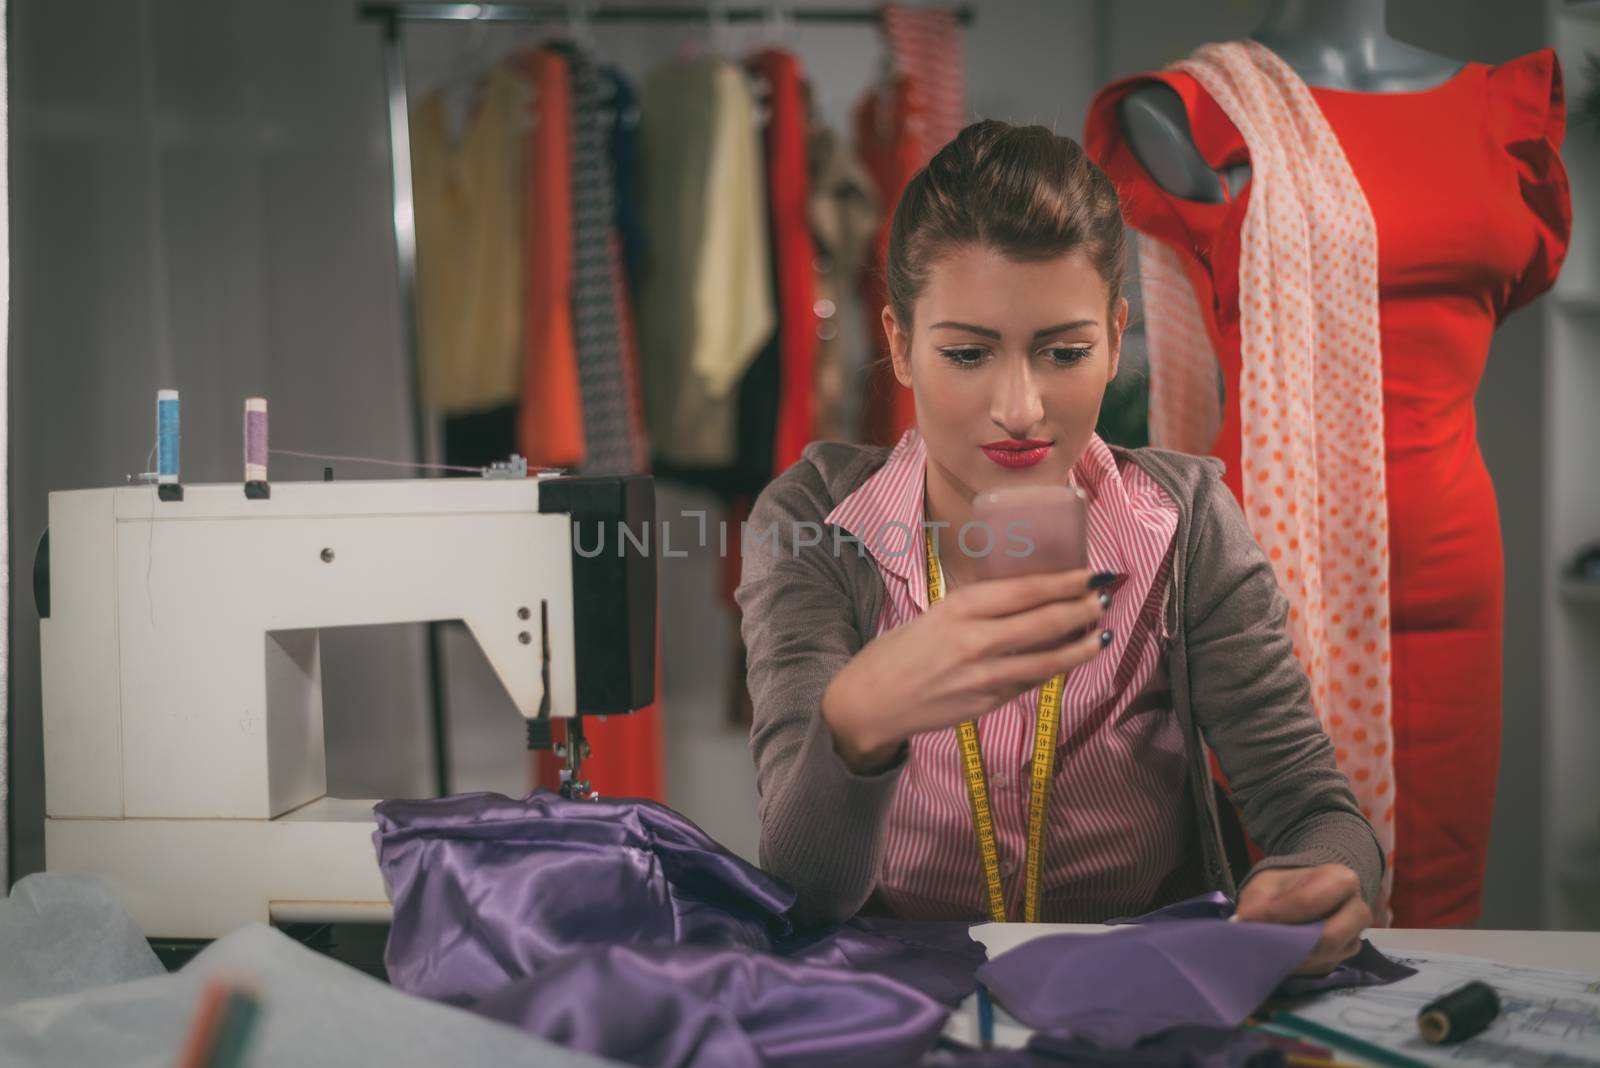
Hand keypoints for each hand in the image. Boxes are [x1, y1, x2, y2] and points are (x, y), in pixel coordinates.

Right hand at [823, 568, 1110, 769]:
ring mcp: (983, 676)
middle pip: (1043, 622)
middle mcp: (974, 640)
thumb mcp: (935, 616)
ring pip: (1047, 660)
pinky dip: (1054, 669)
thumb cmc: (899, 653)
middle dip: (1081, 608)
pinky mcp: (986, 703)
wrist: (870, 702)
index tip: (1090, 574)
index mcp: (959, 608)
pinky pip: (1029, 683)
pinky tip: (1070, 660)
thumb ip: (977, 609)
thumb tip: (1025, 596)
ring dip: (1080, 646)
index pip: (1025, 591)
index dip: (1064, 582)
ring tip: (1102, 634)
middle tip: (1105, 597)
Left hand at [1234, 864, 1370, 975]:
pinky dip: (1298, 965)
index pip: (1309, 902)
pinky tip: (1282, 956)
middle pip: (1329, 938)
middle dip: (1292, 943)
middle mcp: (1358, 910)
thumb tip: (1243, 924)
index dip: (1277, 913)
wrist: (1305, 894)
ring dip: (1293, 957)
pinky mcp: (1345, 958)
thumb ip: (1257, 903)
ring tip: (1269, 948)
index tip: (1250, 919)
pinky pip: (1322, 967)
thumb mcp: (1265, 885)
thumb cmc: (1285, 887)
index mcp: (1341, 880)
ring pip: (1325, 957)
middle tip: (1263, 942)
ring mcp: (1355, 937)